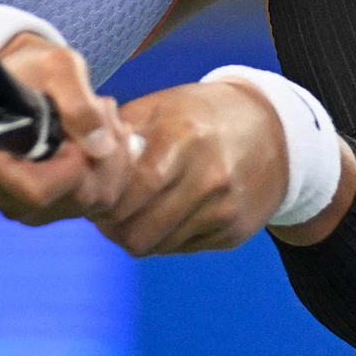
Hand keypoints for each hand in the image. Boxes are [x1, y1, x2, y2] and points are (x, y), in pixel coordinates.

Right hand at [0, 34, 136, 225]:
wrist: (29, 79)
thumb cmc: (34, 70)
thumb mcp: (57, 68)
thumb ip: (77, 102)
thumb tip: (100, 147)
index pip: (38, 192)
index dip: (74, 165)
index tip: (83, 130)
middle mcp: (2, 194)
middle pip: (75, 197)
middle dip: (106, 153)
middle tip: (104, 108)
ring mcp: (27, 206)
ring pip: (96, 200)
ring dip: (115, 155)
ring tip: (104, 115)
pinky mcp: (53, 206)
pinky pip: (102, 199)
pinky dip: (116, 166)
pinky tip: (106, 135)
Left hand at [89, 80, 292, 255]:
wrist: (276, 132)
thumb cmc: (203, 115)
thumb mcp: (162, 106)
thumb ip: (119, 132)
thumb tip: (79, 164)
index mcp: (185, 138)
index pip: (131, 190)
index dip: (103, 201)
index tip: (94, 194)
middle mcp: (209, 177)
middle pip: (138, 232)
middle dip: (112, 226)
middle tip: (105, 213)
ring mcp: (225, 208)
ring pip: (156, 247)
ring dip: (135, 234)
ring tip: (132, 212)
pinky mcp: (234, 232)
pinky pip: (180, 249)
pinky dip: (165, 237)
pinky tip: (166, 213)